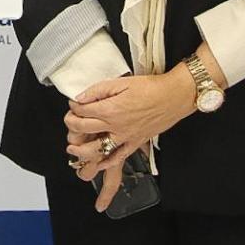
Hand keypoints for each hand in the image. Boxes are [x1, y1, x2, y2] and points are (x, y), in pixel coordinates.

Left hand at [63, 70, 194, 169]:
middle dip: (72, 124)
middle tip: (70, 120)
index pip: (82, 110)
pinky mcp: (135, 143)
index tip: (74, 103)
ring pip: (97, 150)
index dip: (74, 106)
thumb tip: (80, 97)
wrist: (174, 97)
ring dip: (81, 150)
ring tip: (72, 147)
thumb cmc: (151, 88)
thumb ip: (98, 90)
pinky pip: (118, 157)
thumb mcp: (122, 82)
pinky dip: (106, 162)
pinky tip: (98, 162)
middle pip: (84, 129)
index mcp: (111, 109)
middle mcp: (116, 126)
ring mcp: (125, 137)